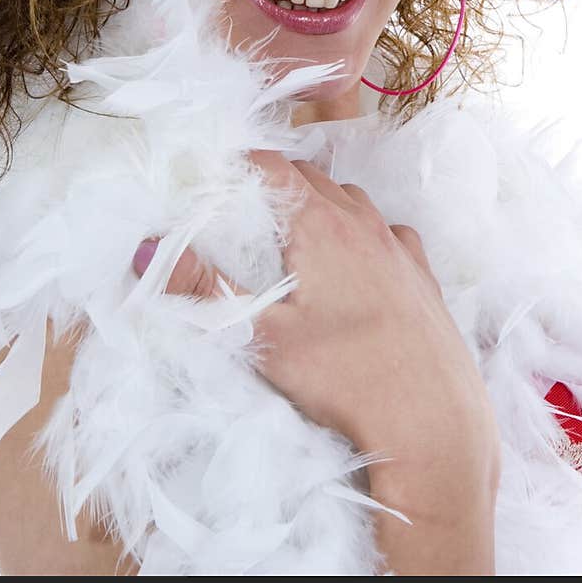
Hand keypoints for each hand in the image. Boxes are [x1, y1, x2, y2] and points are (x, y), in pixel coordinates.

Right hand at [131, 149, 500, 500]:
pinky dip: (367, 231)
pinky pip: (391, 231)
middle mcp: (364, 222)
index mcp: (320, 225)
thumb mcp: (263, 337)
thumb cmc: (345, 378)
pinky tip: (359, 260)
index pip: (274, 167)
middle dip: (277, 182)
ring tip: (296, 230)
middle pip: (313, 176)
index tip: (216, 171)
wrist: (432, 420)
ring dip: (323, 202)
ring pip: (354, 200)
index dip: (242, 162)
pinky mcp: (423, 274)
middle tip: (245, 205)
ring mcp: (398, 246)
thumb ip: (206, 289)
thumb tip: (149, 249)